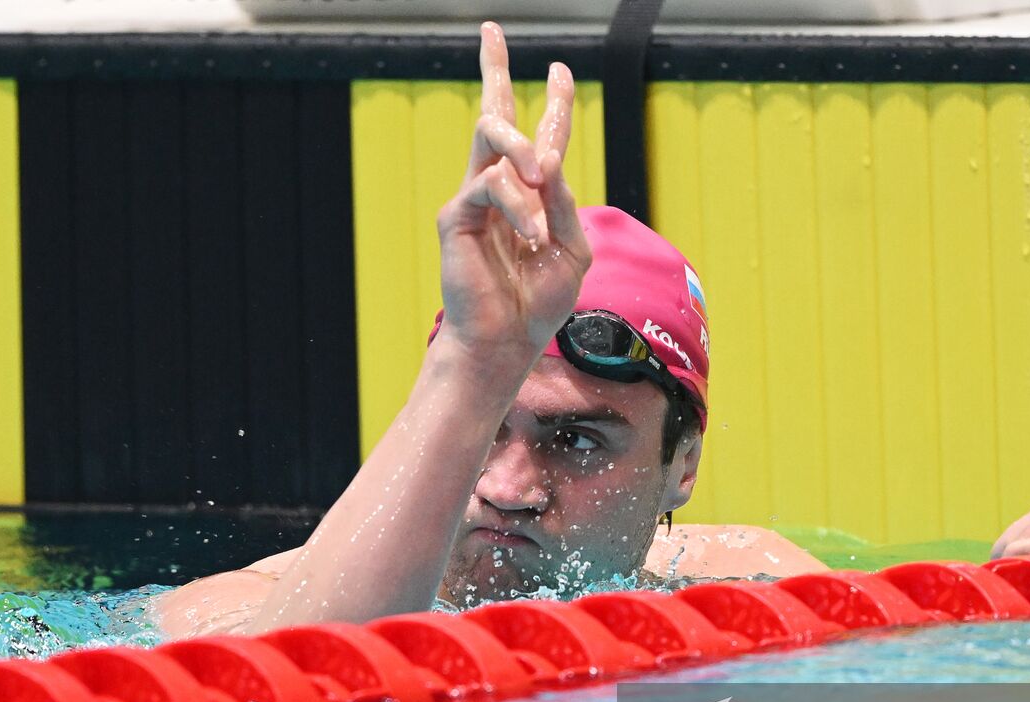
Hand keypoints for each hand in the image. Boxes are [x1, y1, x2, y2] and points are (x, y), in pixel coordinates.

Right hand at [435, 22, 591, 366]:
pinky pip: (492, 187)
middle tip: (491, 30)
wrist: (506, 342)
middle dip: (494, 69)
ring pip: (493, 139)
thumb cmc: (538, 304)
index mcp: (533, 197)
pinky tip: (531, 237)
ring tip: (544, 179)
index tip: (561, 70)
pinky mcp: (457, 216)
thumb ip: (565, 205)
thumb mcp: (572, 251)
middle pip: (495, 116)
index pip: (543, 138)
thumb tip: (549, 160)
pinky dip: (520, 208)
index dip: (555, 103)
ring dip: (526, 150)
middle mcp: (501, 190)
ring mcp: (475, 200)